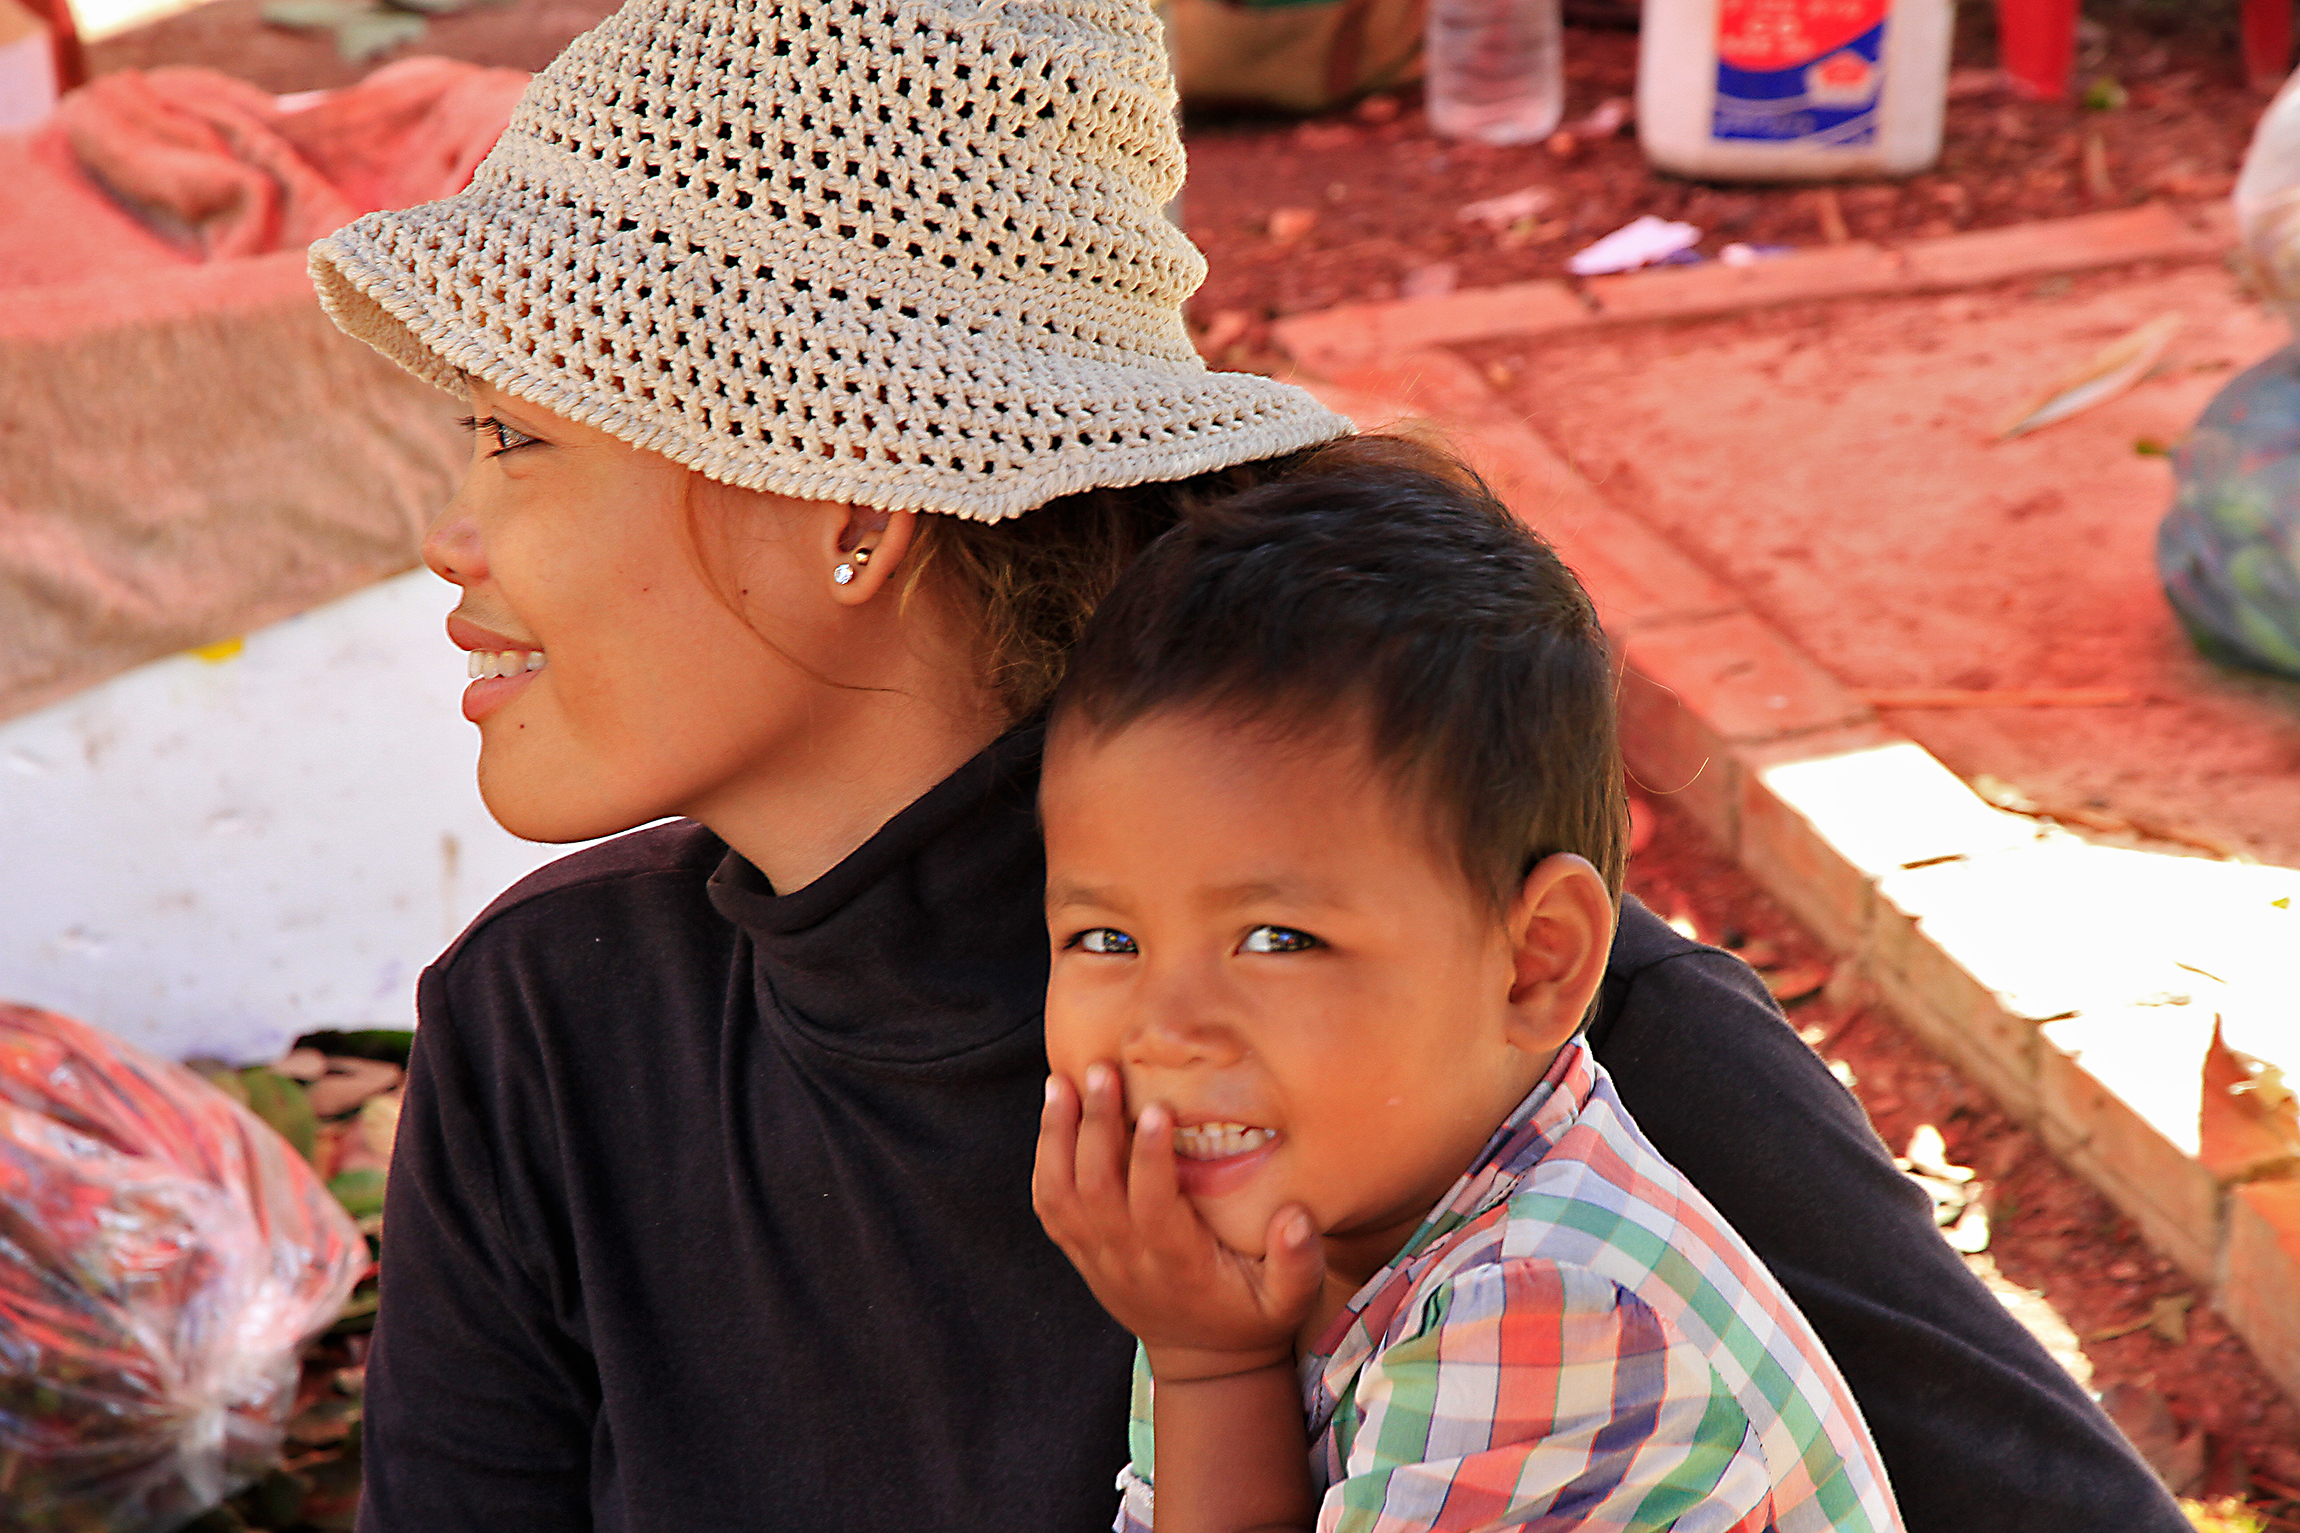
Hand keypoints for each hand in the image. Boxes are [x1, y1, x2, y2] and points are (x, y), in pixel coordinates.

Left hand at [1033, 1063, 1324, 1381]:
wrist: (1203, 1363)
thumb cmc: (1251, 1319)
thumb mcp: (1289, 1302)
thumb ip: (1298, 1262)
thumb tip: (1295, 1217)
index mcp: (1178, 1265)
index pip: (1152, 1207)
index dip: (1150, 1159)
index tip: (1158, 1108)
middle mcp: (1128, 1260)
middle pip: (1097, 1189)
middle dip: (1096, 1126)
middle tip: (1102, 1070)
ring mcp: (1098, 1257)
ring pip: (1062, 1193)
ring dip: (1057, 1136)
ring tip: (1063, 1081)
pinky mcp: (1082, 1253)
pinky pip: (1049, 1206)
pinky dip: (1043, 1159)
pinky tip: (1053, 1114)